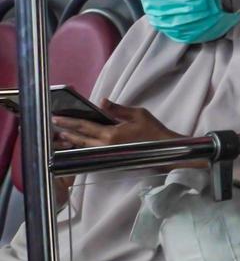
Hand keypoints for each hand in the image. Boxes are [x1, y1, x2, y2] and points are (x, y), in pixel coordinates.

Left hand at [53, 100, 179, 150]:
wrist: (165, 150)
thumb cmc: (153, 131)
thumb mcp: (138, 114)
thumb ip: (118, 109)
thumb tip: (102, 102)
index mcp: (111, 134)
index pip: (85, 126)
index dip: (69, 121)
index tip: (57, 117)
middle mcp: (106, 146)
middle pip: (81, 139)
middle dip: (66, 131)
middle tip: (54, 126)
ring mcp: (109, 154)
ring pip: (85, 147)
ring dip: (72, 141)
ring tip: (62, 136)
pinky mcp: (112, 158)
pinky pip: (93, 152)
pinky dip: (83, 147)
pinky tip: (79, 144)